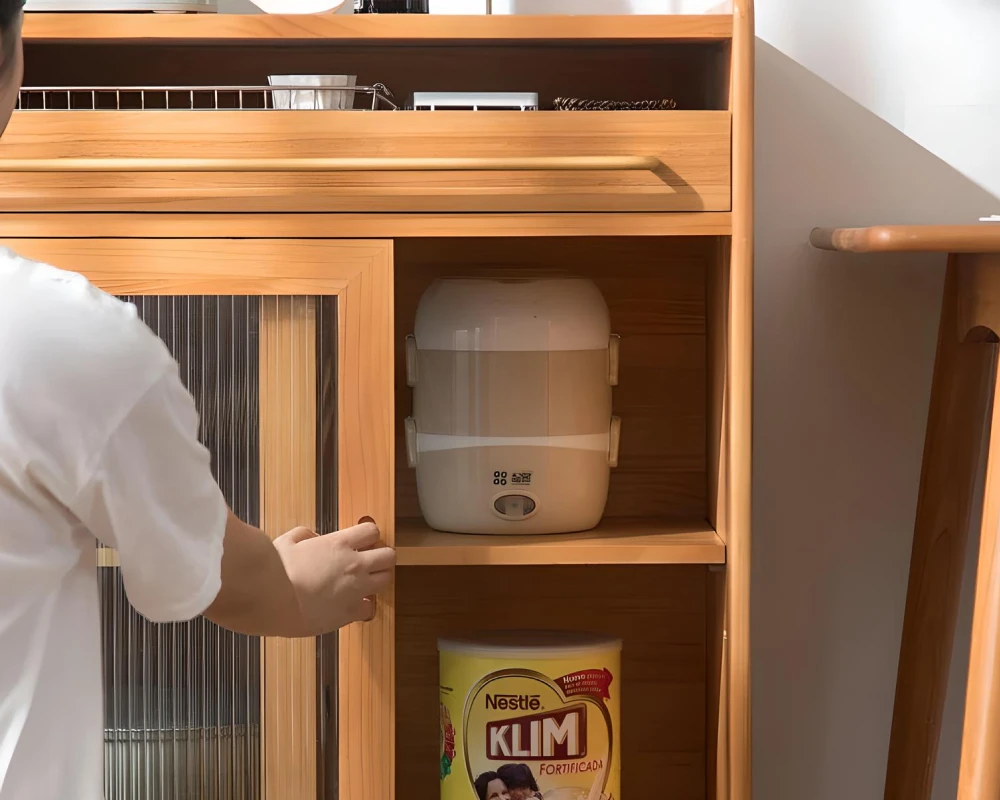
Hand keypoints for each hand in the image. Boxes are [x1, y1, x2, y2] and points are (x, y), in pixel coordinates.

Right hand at [273, 520, 394, 635]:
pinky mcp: (350, 613)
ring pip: (386, 580)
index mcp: (339, 544)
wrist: (273, 601)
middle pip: (388, 555)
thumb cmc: (276, 571)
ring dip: (378, 579)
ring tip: (365, 582)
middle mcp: (353, 565)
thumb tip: (312, 538)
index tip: (363, 541)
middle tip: (371, 561)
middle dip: (382, 556)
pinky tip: (352, 605)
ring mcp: (355, 589)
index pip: (372, 531)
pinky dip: (364, 606)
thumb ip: (304, 535)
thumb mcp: (287, 541)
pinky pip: (369, 609)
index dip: (369, 535)